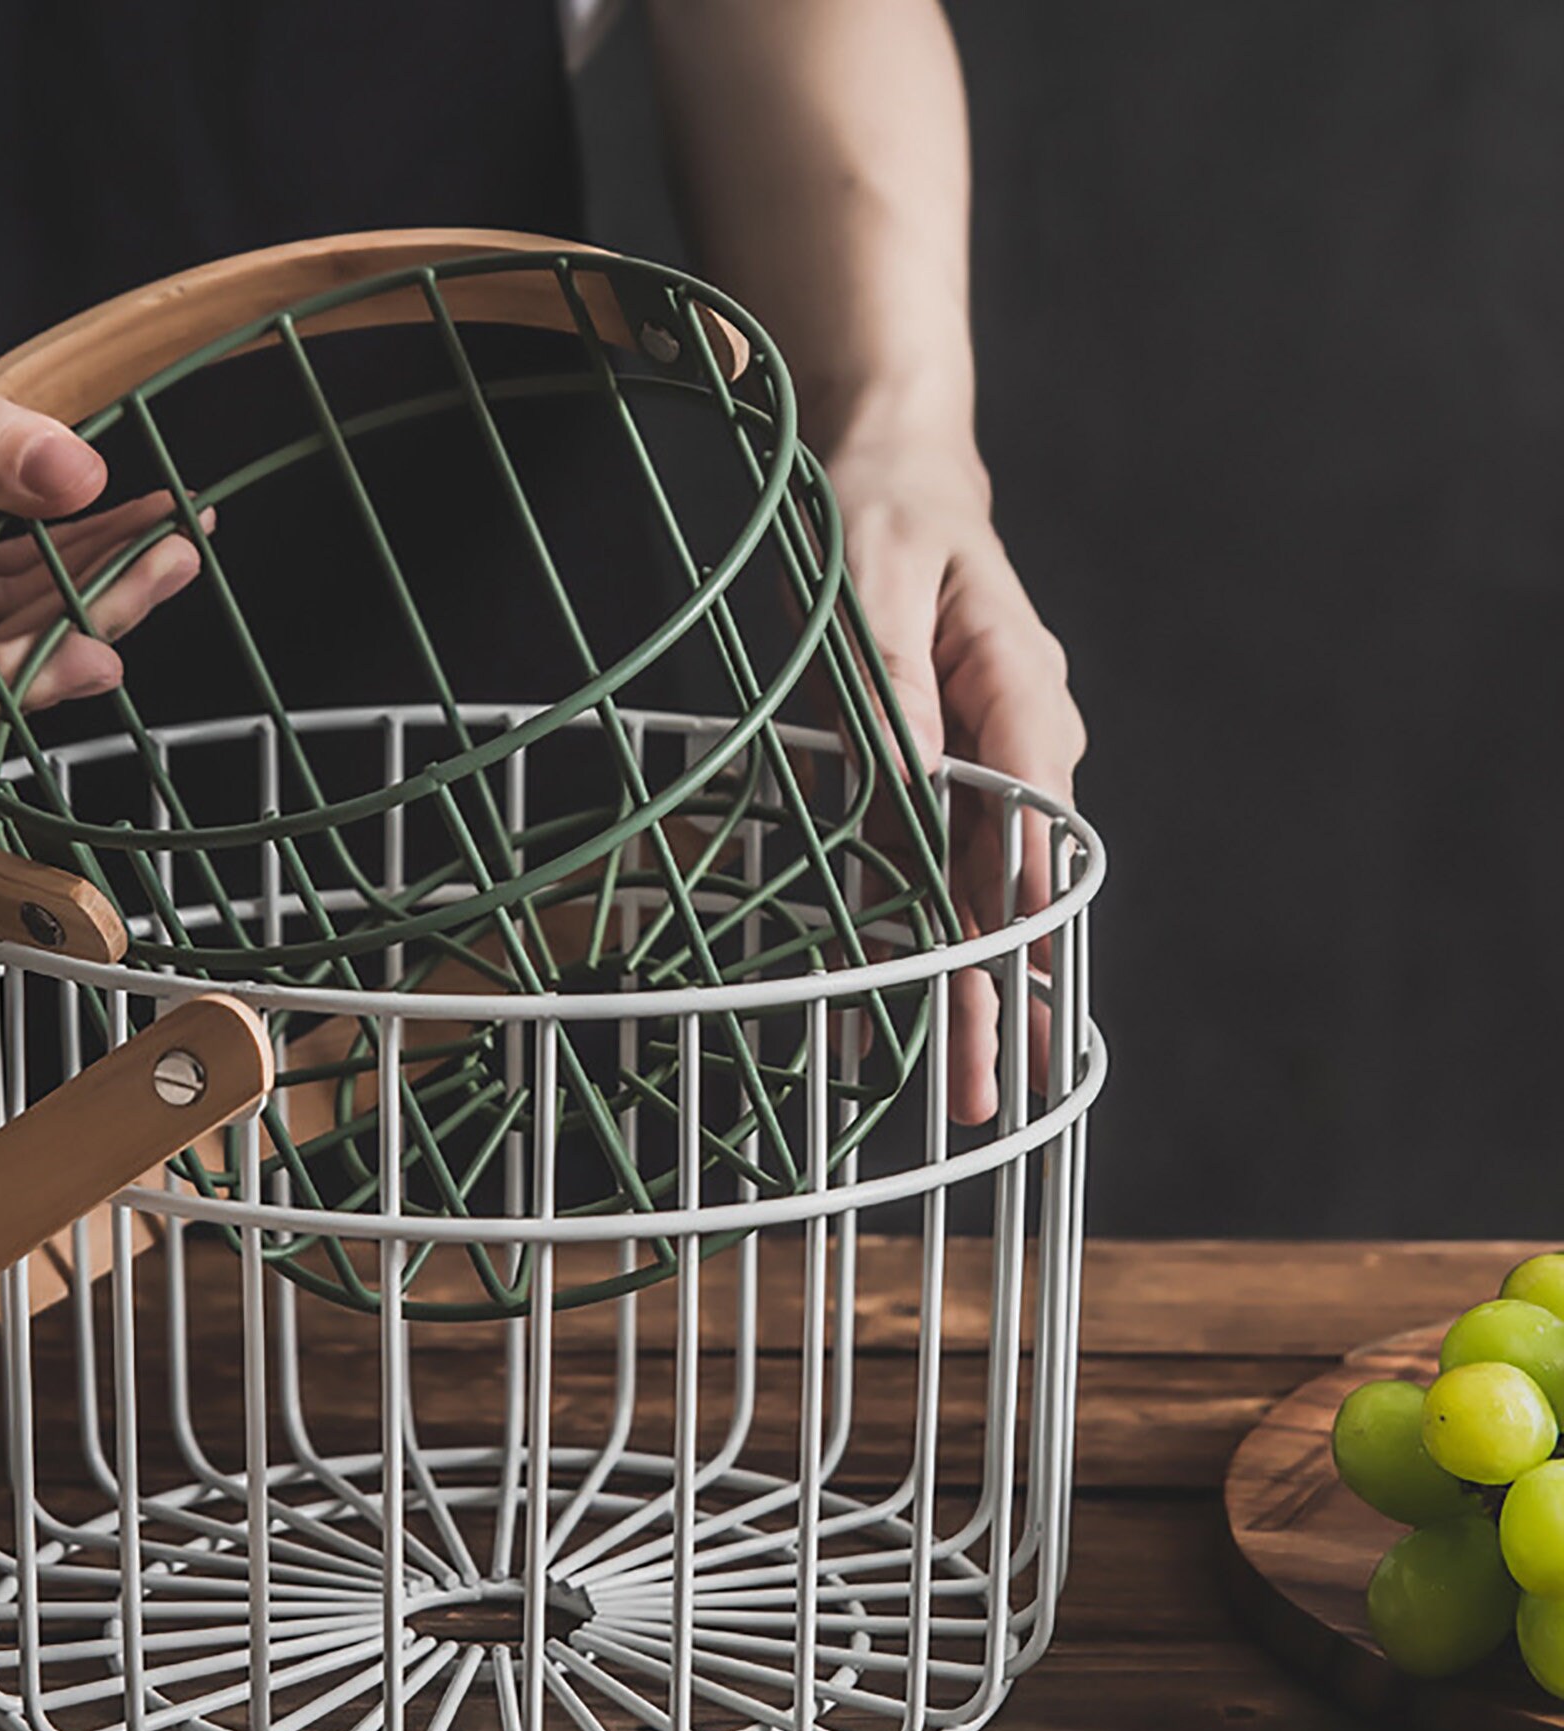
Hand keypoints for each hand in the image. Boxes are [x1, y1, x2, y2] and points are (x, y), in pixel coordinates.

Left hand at [826, 434, 1085, 1125]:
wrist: (891, 468)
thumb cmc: (885, 508)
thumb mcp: (872, 583)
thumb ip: (891, 685)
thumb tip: (906, 784)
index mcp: (1018, 691)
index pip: (1031, 823)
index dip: (1018, 919)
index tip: (1009, 999)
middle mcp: (1013, 740)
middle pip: (1008, 880)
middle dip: (997, 988)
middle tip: (985, 1090)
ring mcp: (975, 761)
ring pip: (971, 888)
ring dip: (962, 981)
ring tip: (956, 1082)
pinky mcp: (928, 770)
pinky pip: (920, 860)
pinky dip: (909, 928)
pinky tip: (894, 996)